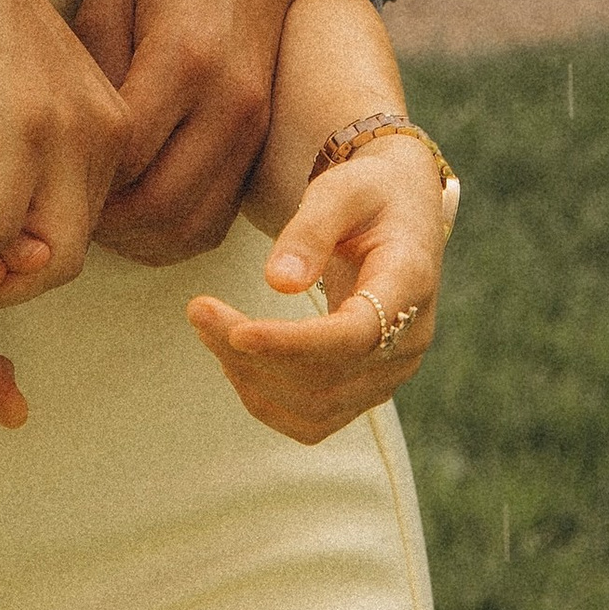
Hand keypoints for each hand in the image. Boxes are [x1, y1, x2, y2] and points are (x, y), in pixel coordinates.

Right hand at [0, 0, 128, 300]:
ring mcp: (67, 130)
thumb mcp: (14, 110)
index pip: (80, 239)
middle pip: (65, 264)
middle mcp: (105, 134)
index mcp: (112, 130)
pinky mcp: (20, 125)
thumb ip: (29, 175)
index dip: (14, 268)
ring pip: (36, 259)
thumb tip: (12, 261)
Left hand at [76, 0, 337, 264]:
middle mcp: (230, 103)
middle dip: (98, 221)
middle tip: (52, 204)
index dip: (73, 179)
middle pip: (158, 204)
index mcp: (186, 57)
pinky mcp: (261, 144)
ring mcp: (254, 129)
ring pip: (190, 226)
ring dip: (134, 237)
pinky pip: (216, 218)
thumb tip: (58, 147)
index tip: (34, 175)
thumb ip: (88, 71)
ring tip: (88, 213)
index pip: (123, 155)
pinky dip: (170, 231)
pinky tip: (132, 210)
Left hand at [187, 133, 453, 446]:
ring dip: (250, 378)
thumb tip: (277, 282)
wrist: (401, 215)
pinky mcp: (365, 390)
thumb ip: (311, 230)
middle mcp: (408, 342)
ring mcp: (390, 374)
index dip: (294, 343)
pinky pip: (312, 419)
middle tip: (198, 310)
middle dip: (252, 355)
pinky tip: (233, 357)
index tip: (236, 331)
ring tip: (208, 326)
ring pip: (314, 408)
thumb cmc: (370, 194)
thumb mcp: (343, 190)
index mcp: (410, 284)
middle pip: (326, 378)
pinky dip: (265, 397)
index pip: (355, 336)